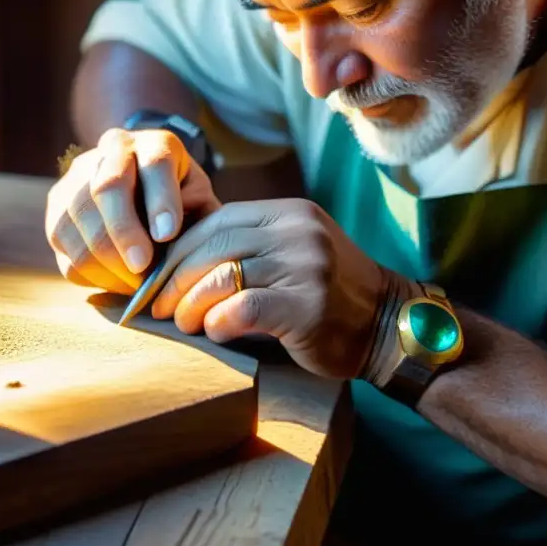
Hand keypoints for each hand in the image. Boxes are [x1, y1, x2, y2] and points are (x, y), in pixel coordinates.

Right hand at [45, 127, 220, 293]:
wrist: (140, 185)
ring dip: (108, 262)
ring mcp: (75, 179)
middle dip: (124, 232)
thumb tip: (176, 238)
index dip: (160, 200)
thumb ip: (199, 212)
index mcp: (153, 144)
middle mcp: (110, 152)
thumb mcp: (199, 196)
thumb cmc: (179, 197)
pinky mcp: (54, 212)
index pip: (155, 163)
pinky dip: (93, 274)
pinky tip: (119, 281)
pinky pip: (67, 249)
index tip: (167, 234)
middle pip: (107, 188)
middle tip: (143, 268)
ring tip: (137, 284)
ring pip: (80, 222)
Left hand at [148, 198, 395, 378]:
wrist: (389, 326)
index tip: (156, 277)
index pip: (217, 221)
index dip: (178, 250)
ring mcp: (307, 266)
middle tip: (156, 305)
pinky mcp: (308, 305)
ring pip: (222, 278)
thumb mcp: (293, 253)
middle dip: (174, 278)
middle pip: (213, 247)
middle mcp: (298, 232)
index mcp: (289, 213)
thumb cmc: (328, 296)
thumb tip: (176, 260)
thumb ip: (249, 246)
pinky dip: (218, 323)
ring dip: (191, 305)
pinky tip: (215, 332)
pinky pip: (243, 309)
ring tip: (183, 323)